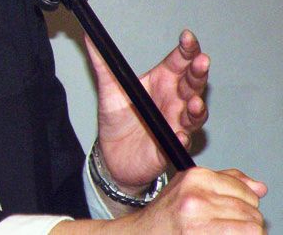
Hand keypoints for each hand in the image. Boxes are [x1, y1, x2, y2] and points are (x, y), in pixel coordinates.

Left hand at [86, 29, 209, 188]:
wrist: (111, 152)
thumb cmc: (116, 116)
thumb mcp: (108, 85)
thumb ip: (102, 60)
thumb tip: (90, 34)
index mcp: (161, 81)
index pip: (178, 62)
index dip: (186, 49)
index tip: (187, 37)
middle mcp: (174, 101)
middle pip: (192, 84)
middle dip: (198, 73)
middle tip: (201, 62)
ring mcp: (175, 124)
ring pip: (194, 114)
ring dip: (197, 108)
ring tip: (195, 102)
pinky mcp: (168, 146)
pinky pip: (179, 143)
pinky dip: (181, 138)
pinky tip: (180, 134)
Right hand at [120, 167, 265, 232]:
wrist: (145, 233)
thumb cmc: (168, 213)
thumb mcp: (191, 186)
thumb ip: (227, 181)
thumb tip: (259, 187)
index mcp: (196, 177)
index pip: (246, 192)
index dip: (247, 204)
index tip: (237, 211)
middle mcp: (197, 195)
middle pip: (252, 211)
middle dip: (249, 221)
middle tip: (231, 226)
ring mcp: (200, 219)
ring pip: (253, 228)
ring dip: (246, 233)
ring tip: (228, 232)